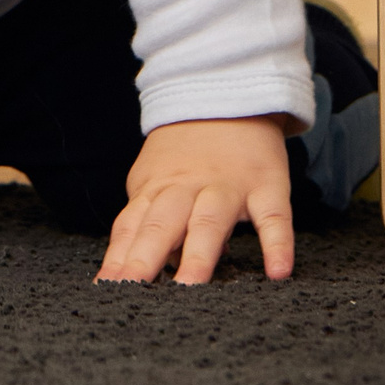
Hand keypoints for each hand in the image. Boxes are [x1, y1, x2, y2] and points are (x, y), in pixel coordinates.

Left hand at [96, 115, 292, 284]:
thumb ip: (151, 220)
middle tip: (132, 291)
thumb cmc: (187, 150)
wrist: (229, 93)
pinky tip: (278, 272)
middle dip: (145, 258)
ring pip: (209, 222)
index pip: (131, 226)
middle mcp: (188, 187)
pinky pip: (274, 217)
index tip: (107, 288)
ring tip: (188, 288)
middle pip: (161, 224)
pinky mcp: (268, 186)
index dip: (118, 257)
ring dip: (198, 255)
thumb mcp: (158, 177)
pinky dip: (277, 243)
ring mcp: (228, 186)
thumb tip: (153, 265)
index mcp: (156, 187)